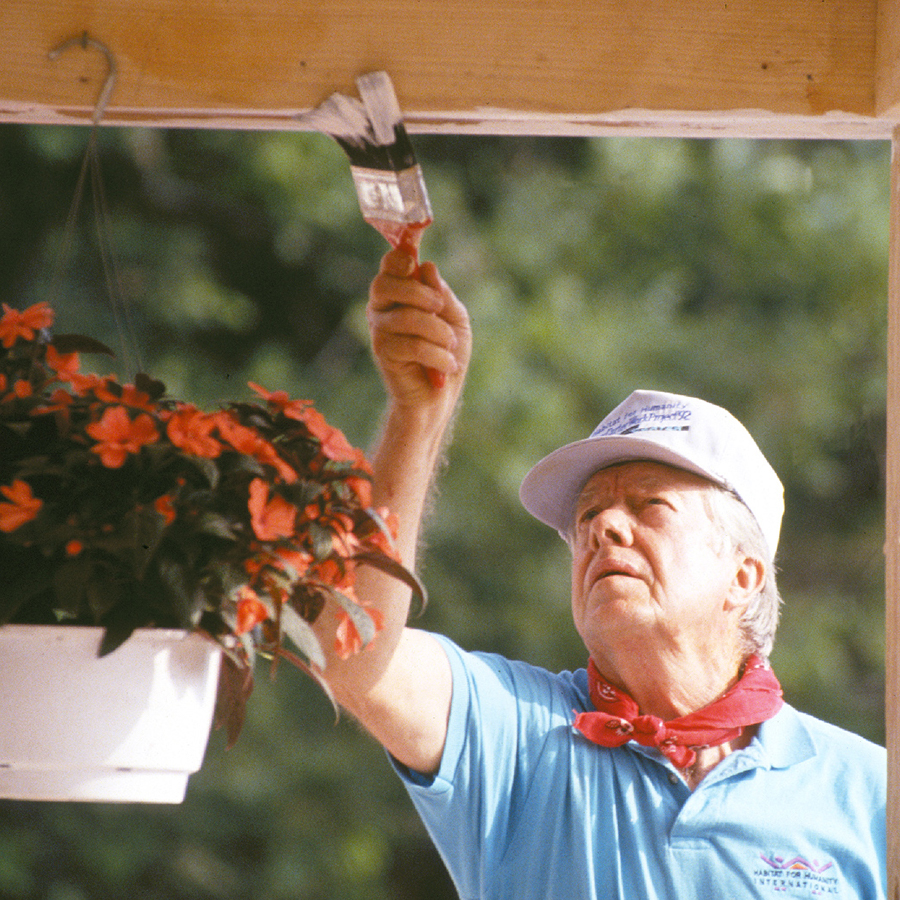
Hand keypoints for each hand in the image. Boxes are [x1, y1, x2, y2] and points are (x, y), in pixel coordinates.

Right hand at [367, 249, 470, 410]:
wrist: (440, 396)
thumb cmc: (446, 354)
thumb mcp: (455, 319)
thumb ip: (442, 294)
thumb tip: (427, 267)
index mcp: (398, 294)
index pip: (389, 266)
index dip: (400, 260)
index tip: (416, 268)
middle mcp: (382, 309)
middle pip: (385, 284)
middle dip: (419, 294)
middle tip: (440, 308)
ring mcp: (380, 331)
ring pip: (406, 317)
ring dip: (438, 332)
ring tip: (450, 347)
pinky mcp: (383, 353)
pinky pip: (412, 344)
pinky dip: (437, 355)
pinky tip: (445, 366)